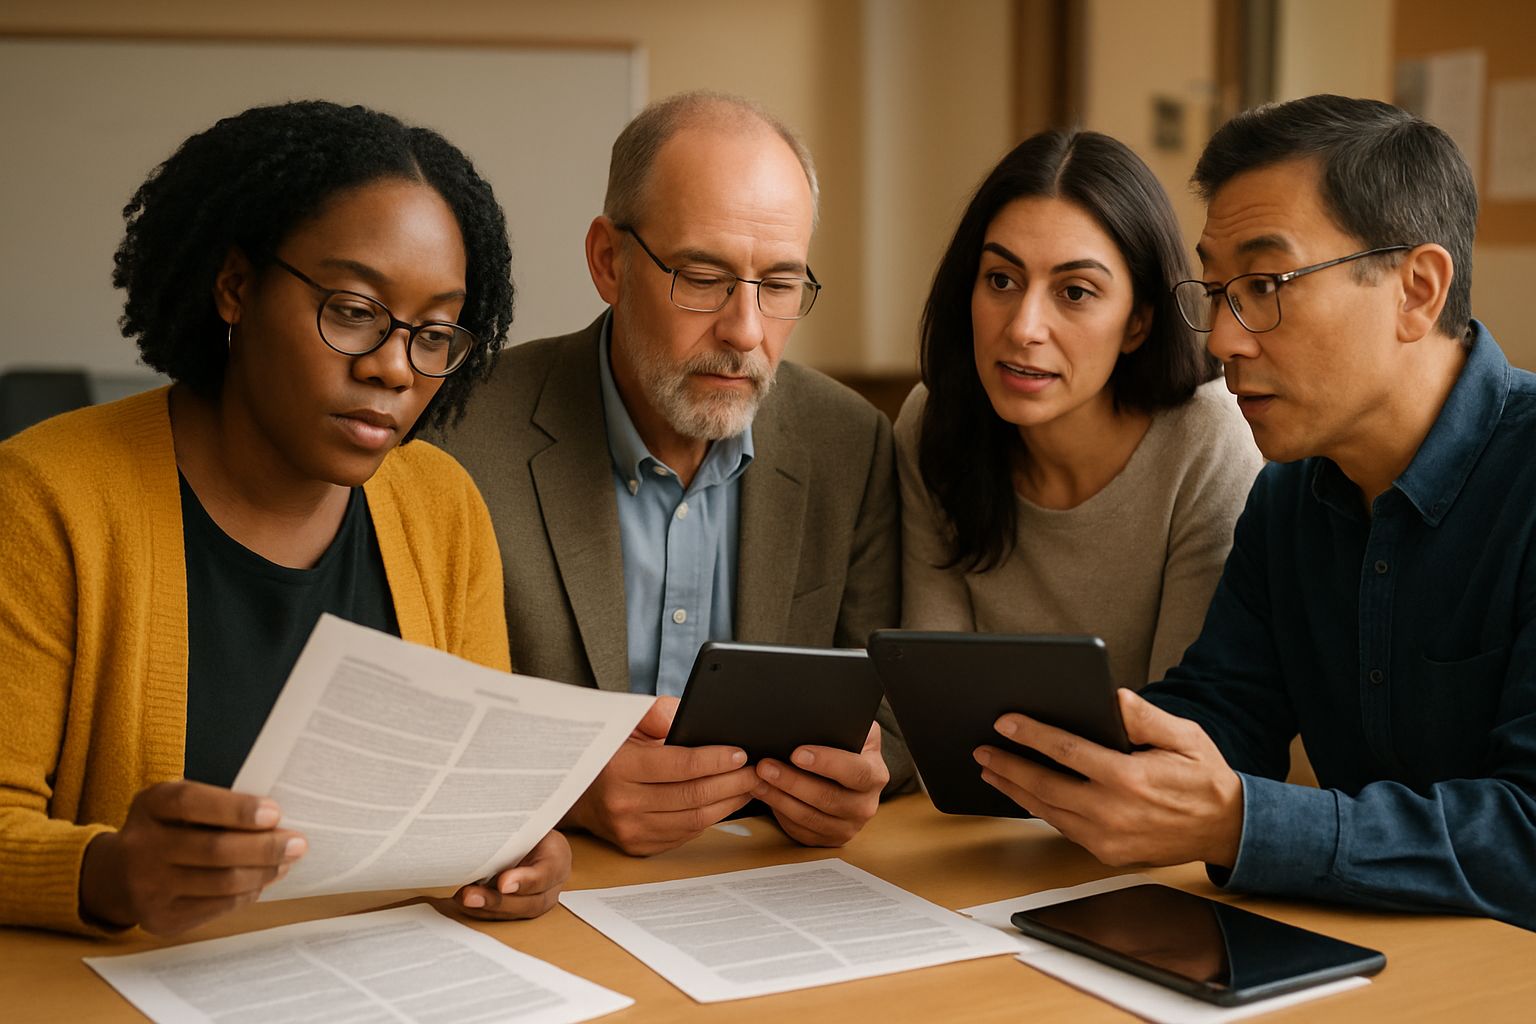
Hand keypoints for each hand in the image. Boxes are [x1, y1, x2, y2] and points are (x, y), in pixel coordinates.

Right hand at [78, 780, 305, 934]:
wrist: (113, 875)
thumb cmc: (164, 828)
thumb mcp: (176, 804)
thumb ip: (217, 805)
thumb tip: (277, 820)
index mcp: (151, 806)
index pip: (192, 804)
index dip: (236, 809)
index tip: (274, 812)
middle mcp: (142, 847)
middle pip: (215, 850)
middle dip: (265, 847)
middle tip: (298, 843)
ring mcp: (149, 888)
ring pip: (222, 883)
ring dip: (264, 871)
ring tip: (287, 861)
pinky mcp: (161, 919)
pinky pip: (219, 906)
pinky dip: (248, 892)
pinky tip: (263, 879)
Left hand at [449, 830, 569, 919]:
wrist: (533, 838)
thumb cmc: (530, 828)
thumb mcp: (528, 824)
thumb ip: (514, 832)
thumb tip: (487, 827)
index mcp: (558, 858)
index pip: (546, 874)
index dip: (525, 881)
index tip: (503, 883)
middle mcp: (551, 886)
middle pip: (530, 902)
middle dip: (497, 901)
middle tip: (471, 896)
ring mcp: (537, 900)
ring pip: (515, 913)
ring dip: (486, 909)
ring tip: (464, 899)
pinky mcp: (520, 908)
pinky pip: (503, 916)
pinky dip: (481, 911)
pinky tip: (465, 904)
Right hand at [562, 697, 757, 855]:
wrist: (576, 792)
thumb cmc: (608, 750)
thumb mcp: (623, 721)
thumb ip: (654, 712)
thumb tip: (685, 715)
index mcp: (618, 768)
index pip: (678, 765)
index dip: (714, 760)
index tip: (740, 752)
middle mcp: (622, 804)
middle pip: (692, 796)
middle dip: (732, 782)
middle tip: (756, 769)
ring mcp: (630, 830)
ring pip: (694, 820)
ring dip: (729, 803)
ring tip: (749, 785)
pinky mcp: (639, 847)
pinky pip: (685, 833)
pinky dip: (711, 817)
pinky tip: (726, 801)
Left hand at [753, 722, 888, 846]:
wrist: (849, 776)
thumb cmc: (846, 748)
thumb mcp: (854, 732)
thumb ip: (843, 724)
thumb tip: (819, 714)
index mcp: (874, 775)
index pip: (854, 771)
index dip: (826, 763)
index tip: (797, 753)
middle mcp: (865, 805)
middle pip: (827, 798)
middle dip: (792, 781)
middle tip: (765, 766)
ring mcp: (847, 826)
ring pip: (810, 817)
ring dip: (779, 798)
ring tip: (757, 780)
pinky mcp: (828, 839)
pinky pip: (801, 830)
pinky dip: (780, 813)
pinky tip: (765, 795)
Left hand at [973, 688, 1243, 867]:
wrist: (1226, 829)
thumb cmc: (1203, 777)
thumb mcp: (1184, 736)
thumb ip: (1145, 717)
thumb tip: (1113, 697)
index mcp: (1129, 779)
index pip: (1066, 751)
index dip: (1031, 735)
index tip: (1004, 722)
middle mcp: (1113, 813)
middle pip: (1045, 786)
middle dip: (1008, 765)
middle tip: (982, 749)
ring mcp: (1108, 839)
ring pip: (1048, 811)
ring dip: (1015, 790)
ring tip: (992, 769)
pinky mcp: (1107, 853)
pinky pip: (1063, 828)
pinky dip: (1038, 809)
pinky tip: (1024, 793)